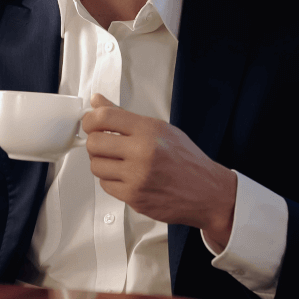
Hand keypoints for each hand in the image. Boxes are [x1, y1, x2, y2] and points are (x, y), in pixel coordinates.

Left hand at [81, 94, 237, 248]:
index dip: (90, 119)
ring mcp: (137, 177)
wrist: (208, 192)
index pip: (104, 117)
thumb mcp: (160, 129)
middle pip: (94, 143)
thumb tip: (98, 101)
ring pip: (96, 166)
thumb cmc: (186, 160)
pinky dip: (111, 180)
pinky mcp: (134, 197)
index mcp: (149, 131)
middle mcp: (142, 152)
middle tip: (103, 143)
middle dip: (94, 142)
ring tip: (117, 161)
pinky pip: (105, 185)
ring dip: (102, 162)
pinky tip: (125, 176)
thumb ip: (125, 116)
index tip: (90, 123)